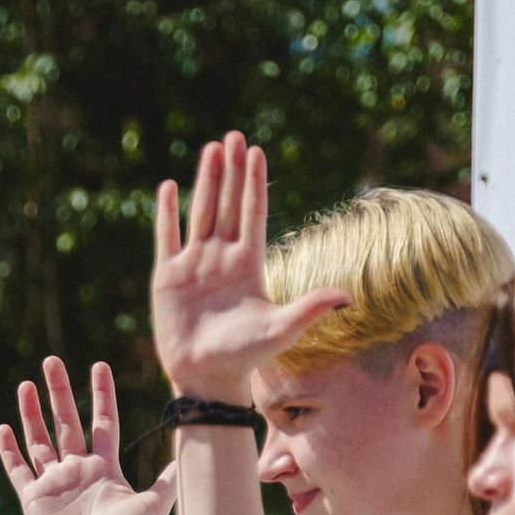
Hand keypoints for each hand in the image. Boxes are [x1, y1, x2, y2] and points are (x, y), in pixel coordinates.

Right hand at [0, 357, 176, 514]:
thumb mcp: (153, 505)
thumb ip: (167, 480)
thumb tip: (183, 454)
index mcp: (104, 467)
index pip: (103, 421)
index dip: (101, 394)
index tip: (98, 365)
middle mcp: (78, 470)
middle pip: (67, 421)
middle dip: (59, 391)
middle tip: (51, 361)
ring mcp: (54, 483)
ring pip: (40, 439)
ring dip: (32, 412)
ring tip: (26, 384)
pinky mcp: (34, 498)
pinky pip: (18, 469)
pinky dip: (10, 450)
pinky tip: (4, 428)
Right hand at [151, 133, 344, 401]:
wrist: (206, 378)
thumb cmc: (245, 356)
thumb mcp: (281, 329)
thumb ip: (310, 307)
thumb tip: (347, 296)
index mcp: (248, 264)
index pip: (253, 214)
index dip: (254, 184)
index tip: (258, 152)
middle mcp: (222, 258)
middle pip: (227, 205)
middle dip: (231, 171)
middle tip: (234, 136)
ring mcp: (194, 265)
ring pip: (201, 212)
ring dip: (205, 181)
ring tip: (211, 149)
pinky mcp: (168, 276)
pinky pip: (167, 237)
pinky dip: (167, 213)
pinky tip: (169, 187)